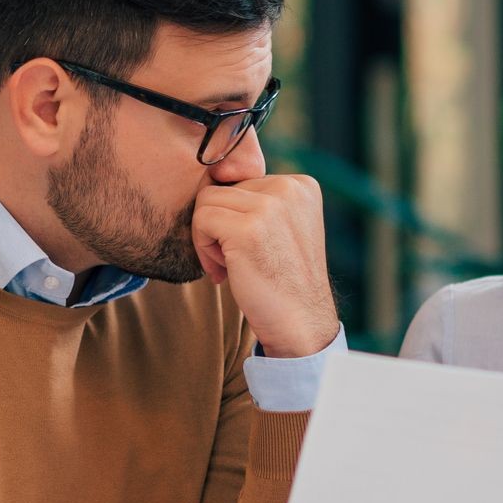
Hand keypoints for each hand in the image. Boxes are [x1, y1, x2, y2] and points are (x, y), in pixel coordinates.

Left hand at [190, 175, 338, 357]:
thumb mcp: (280, 227)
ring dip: (208, 237)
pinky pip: (201, 220)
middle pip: (221, 189)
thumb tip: (208, 179)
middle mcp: (289, 188)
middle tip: (236, 261)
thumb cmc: (282, 280)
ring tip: (230, 265)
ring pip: (206, 201)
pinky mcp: (248, 229)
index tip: (247, 248)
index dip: (234, 216)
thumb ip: (257, 201)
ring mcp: (270, 207)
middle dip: (219, 225)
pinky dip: (202, 248)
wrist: (300, 322)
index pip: (241, 182)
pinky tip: (224, 272)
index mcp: (300, 185)